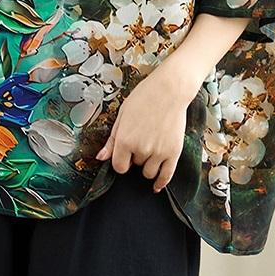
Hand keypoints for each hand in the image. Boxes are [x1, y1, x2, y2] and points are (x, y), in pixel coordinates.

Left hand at [94, 58, 198, 193]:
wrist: (170, 90)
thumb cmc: (144, 98)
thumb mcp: (122, 115)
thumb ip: (112, 140)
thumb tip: (101, 158)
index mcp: (125, 140)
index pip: (119, 167)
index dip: (121, 161)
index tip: (125, 154)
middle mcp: (141, 150)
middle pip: (135, 167)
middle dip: (136, 157)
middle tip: (142, 139)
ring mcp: (159, 152)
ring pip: (149, 173)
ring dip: (148, 165)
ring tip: (151, 148)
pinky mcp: (174, 152)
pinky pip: (166, 175)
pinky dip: (161, 182)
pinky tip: (157, 185)